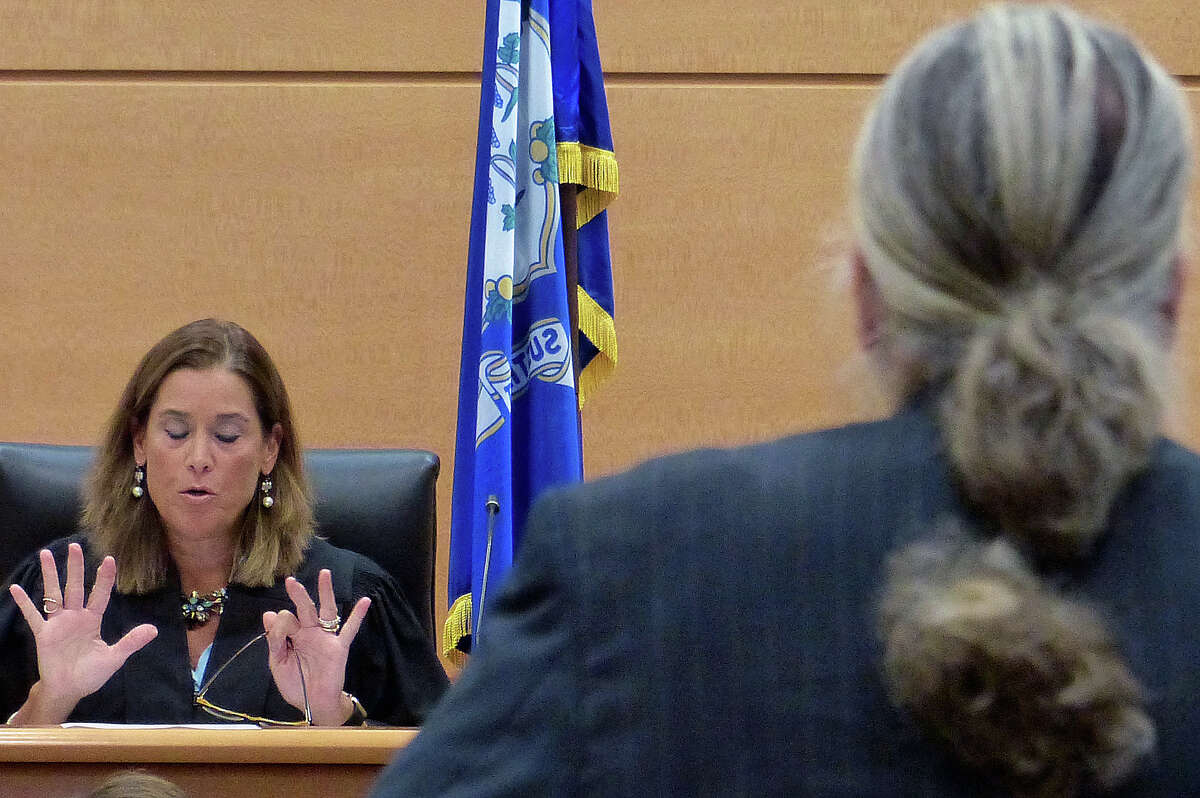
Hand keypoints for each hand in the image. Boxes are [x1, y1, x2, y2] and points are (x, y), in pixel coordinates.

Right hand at [8, 542, 157, 724]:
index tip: (109, 559)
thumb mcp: (114, 658)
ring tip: (45, 554)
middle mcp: (75, 617)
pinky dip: (25, 603)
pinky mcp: (43, 634)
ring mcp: (58, 624)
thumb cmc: (91, 673)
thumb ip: (131, 642)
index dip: (104, 578)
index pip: (100, 594)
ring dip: (50, 575)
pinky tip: (15, 588)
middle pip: (75, 587)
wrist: (69, 690)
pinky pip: (34, 616)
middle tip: (74, 545)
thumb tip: (154, 630)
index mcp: (93, 620)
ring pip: (54, 594)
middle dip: (75, 567)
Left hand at [261, 569, 369, 725]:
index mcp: (293, 637)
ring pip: (326, 611)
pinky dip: (357, 616)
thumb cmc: (295, 684)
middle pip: (305, 608)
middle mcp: (310, 633)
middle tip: (290, 581)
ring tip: (325, 573)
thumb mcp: (278, 663)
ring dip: (325, 593)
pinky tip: (365, 601)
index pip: (285, 620)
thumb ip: (274, 640)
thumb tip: (269, 613)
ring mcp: (325, 638)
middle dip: (298, 595)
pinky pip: (349, 630)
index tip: (278, 641)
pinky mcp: (339, 647)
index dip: (279, 626)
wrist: (313, 704)